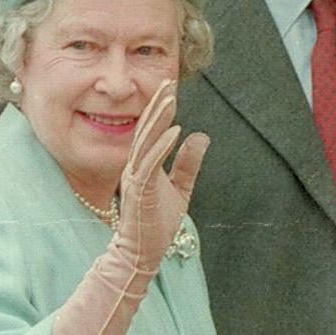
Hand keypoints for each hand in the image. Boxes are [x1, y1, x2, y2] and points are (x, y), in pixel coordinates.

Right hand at [115, 79, 208, 272]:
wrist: (141, 254)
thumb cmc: (156, 225)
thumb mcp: (180, 189)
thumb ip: (188, 163)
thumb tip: (200, 136)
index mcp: (142, 165)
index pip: (151, 131)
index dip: (160, 108)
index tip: (169, 86)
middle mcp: (135, 167)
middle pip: (145, 129)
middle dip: (157, 104)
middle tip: (167, 80)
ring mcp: (135, 179)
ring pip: (145, 141)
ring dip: (158, 119)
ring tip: (170, 98)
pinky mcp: (138, 192)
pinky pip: (150, 164)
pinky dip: (162, 146)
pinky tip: (175, 130)